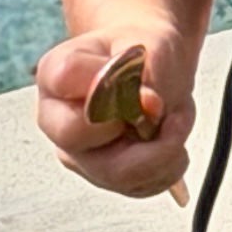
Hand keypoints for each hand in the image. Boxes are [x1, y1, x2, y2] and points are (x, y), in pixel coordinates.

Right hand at [33, 30, 194, 199]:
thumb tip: (147, 105)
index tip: (144, 90)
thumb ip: (148, 71)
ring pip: (114, 174)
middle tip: (168, 108)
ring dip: (164, 148)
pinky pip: (136, 187)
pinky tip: (170, 138)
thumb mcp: (156, 44)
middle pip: (80, 142)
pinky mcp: (99, 174)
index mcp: (57, 74)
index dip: (112, 96)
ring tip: (176, 118)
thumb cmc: (147, 49)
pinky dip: (168, 165)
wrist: (155, 61)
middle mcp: (55, 118)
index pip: (67, 87)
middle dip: (136, 126)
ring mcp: (75, 151)